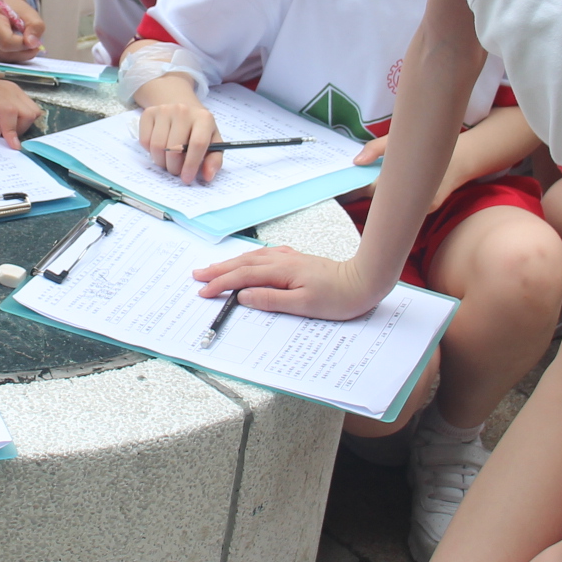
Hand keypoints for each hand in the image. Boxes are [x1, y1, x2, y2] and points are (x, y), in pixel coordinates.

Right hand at [0, 0, 44, 60]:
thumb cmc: (11, 6)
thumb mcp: (28, 10)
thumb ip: (35, 25)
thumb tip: (33, 44)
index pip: (6, 42)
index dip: (23, 44)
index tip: (33, 39)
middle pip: (6, 54)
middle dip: (24, 51)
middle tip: (33, 41)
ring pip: (5, 59)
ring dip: (20, 54)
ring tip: (24, 40)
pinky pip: (1, 60)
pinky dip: (13, 55)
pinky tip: (15, 45)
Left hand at [0, 75, 40, 147]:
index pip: (11, 114)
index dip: (13, 132)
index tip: (14, 146)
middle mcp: (8, 91)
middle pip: (28, 114)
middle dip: (20, 129)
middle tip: (4, 134)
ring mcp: (14, 89)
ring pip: (33, 110)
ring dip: (24, 123)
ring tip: (7, 126)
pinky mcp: (16, 90)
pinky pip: (29, 106)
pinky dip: (23, 116)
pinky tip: (8, 118)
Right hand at [137, 99, 220, 183]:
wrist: (182, 109)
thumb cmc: (198, 130)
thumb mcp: (213, 143)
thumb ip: (214, 161)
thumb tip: (208, 176)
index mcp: (204, 118)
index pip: (197, 143)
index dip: (191, 165)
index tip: (186, 178)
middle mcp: (183, 111)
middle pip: (174, 147)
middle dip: (174, 167)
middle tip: (176, 170)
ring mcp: (164, 110)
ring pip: (157, 146)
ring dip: (161, 161)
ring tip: (168, 161)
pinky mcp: (149, 113)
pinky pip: (145, 140)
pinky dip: (150, 151)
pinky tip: (159, 148)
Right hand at [190, 244, 387, 318]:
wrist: (363, 281)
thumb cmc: (338, 297)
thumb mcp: (303, 305)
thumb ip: (271, 300)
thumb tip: (244, 296)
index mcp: (281, 271)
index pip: (243, 277)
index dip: (221, 283)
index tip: (204, 292)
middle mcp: (283, 260)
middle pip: (243, 263)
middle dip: (218, 270)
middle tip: (197, 276)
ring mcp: (291, 259)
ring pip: (253, 257)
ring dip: (231, 263)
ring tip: (215, 268)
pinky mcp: (298, 261)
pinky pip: (266, 256)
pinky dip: (251, 258)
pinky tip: (250, 259)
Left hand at [353, 131, 466, 210]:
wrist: (466, 157)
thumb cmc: (431, 143)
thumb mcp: (401, 139)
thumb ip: (377, 149)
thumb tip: (356, 161)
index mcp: (404, 181)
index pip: (370, 190)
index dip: (353, 190)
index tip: (340, 189)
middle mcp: (414, 200)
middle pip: (380, 202)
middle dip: (364, 196)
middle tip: (347, 190)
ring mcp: (423, 208)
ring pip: (393, 207)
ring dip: (380, 199)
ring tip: (364, 190)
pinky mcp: (428, 210)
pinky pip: (406, 208)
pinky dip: (395, 201)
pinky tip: (388, 193)